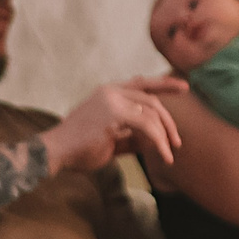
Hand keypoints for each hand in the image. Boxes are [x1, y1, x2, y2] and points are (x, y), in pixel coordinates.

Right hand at [44, 76, 186, 172]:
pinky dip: (158, 141)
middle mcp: (110, 91)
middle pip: (151, 99)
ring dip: (164, 135)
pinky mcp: (112, 114)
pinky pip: (146, 125)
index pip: (141, 83)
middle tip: (177, 142)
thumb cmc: (78, 149)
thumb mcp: (110, 140)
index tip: (184, 87)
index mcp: (107, 92)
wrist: (55, 152)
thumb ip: (130, 136)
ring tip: (168, 154)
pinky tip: (162, 154)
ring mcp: (111, 100)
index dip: (164, 84)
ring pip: (151, 113)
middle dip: (168, 121)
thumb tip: (151, 142)